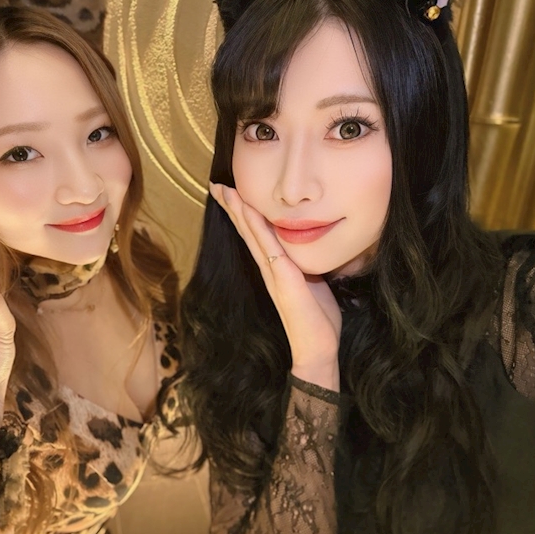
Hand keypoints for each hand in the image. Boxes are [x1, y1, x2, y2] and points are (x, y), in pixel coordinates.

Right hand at [210, 183, 340, 390]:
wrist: (318, 348)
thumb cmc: (318, 318)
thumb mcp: (313, 282)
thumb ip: (305, 266)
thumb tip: (309, 249)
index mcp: (276, 268)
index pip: (255, 235)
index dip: (242, 214)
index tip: (230, 193)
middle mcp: (270, 268)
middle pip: (247, 231)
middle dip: (233, 206)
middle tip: (216, 185)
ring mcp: (274, 274)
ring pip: (253, 235)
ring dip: (239, 212)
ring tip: (226, 192)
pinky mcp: (284, 280)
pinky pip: (268, 248)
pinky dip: (257, 228)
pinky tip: (249, 212)